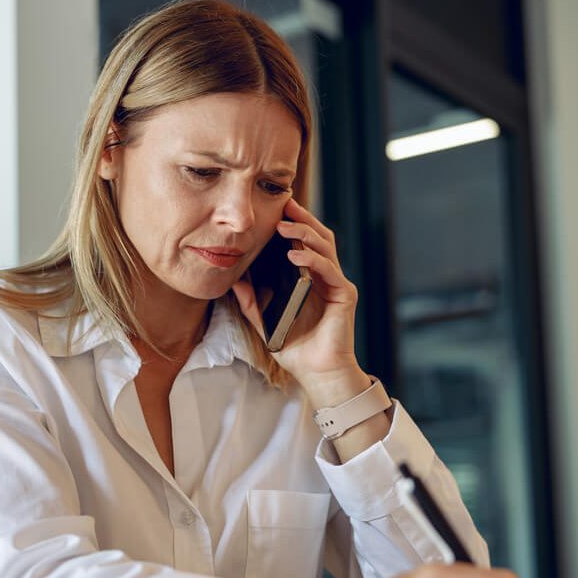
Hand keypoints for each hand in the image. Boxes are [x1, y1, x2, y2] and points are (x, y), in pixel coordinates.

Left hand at [230, 197, 366, 404]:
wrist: (317, 373)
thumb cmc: (295, 348)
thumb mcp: (265, 321)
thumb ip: (252, 300)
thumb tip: (233, 279)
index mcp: (310, 278)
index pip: (304, 242)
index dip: (293, 224)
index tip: (274, 209)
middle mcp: (326, 276)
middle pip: (318, 237)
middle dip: (301, 219)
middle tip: (283, 204)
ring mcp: (336, 284)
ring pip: (325, 247)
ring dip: (305, 234)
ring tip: (284, 227)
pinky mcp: (344, 295)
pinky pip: (329, 270)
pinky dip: (313, 260)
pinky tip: (295, 256)